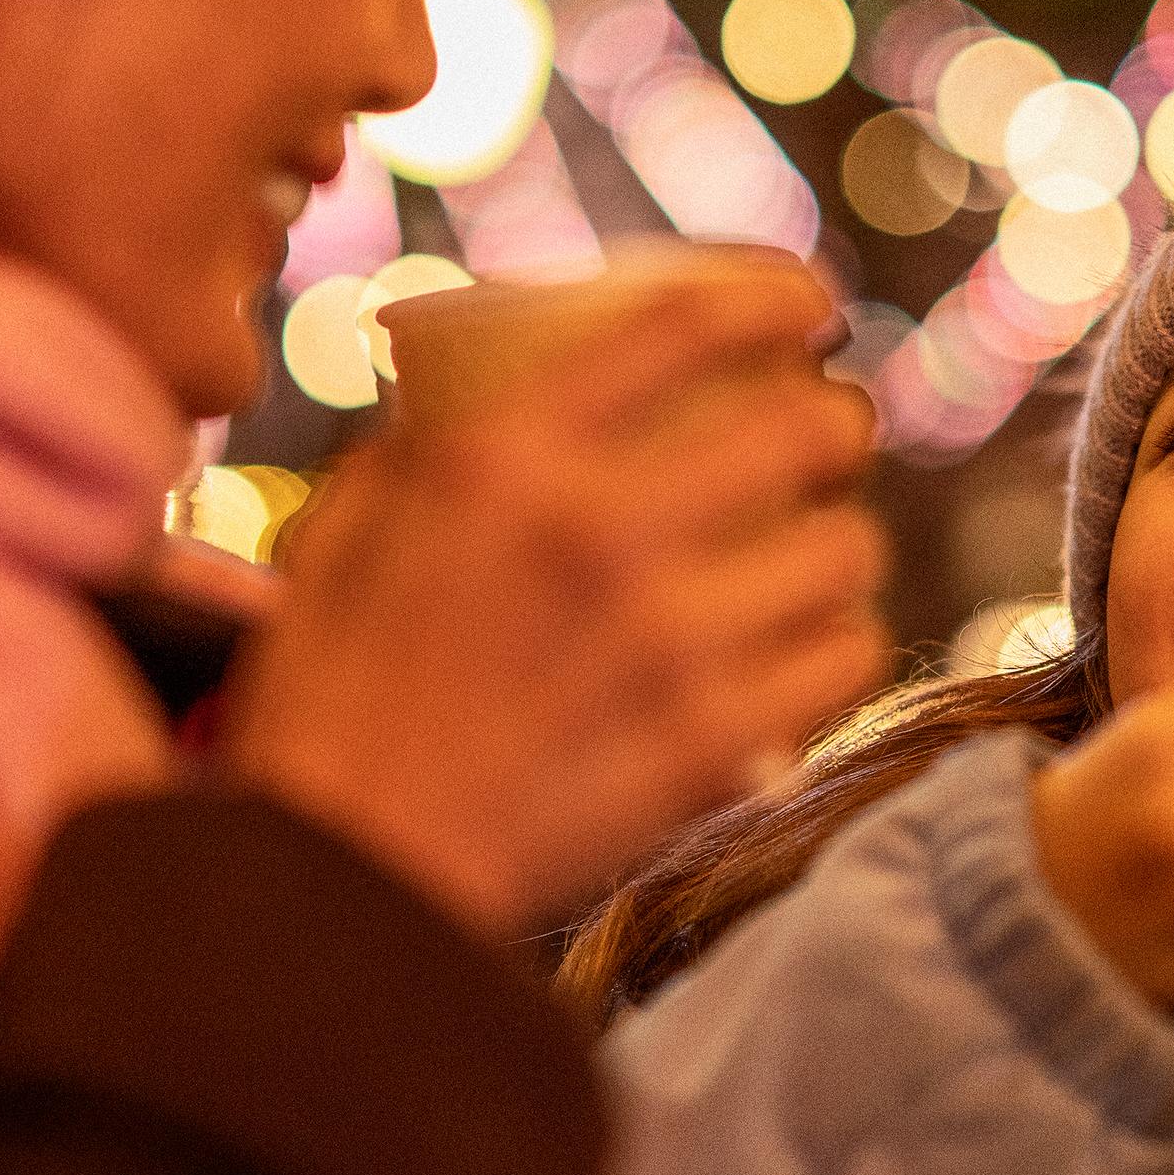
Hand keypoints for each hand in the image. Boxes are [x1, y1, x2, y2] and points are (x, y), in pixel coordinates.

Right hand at [225, 256, 889, 934]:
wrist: (338, 877)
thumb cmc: (328, 699)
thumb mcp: (348, 527)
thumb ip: (431, 444)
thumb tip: (495, 386)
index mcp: (504, 457)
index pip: (689, 324)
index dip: (777, 297)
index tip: (807, 310)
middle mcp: (597, 531)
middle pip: (801, 427)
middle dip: (834, 424)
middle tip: (826, 440)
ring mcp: (665, 642)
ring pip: (844, 547)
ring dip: (840, 543)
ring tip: (815, 556)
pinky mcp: (709, 744)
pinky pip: (845, 660)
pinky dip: (840, 646)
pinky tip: (815, 645)